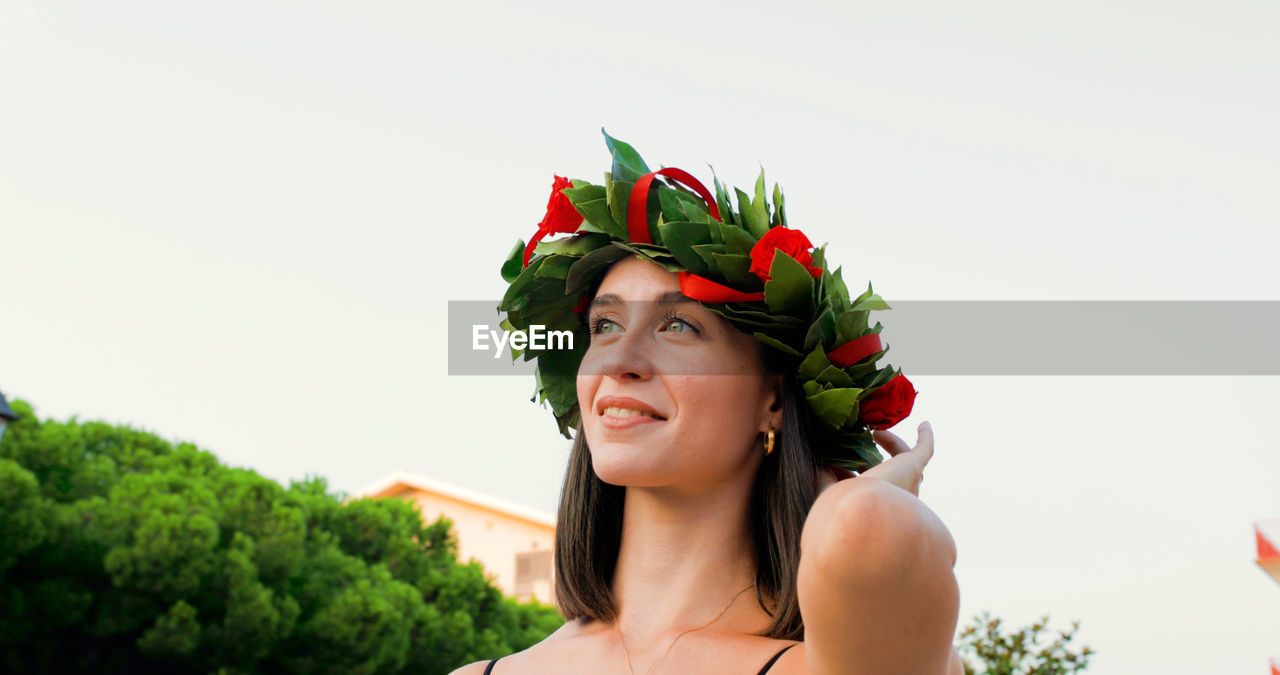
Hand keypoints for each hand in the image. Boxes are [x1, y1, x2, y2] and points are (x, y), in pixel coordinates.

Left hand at [815, 421, 934, 497]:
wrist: (863, 514)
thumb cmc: (845, 508)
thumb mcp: (830, 490)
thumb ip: (827, 478)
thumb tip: (824, 464)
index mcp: (879, 504)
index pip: (872, 485)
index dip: (859, 470)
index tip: (848, 461)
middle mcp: (897, 497)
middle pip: (895, 473)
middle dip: (881, 456)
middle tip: (868, 440)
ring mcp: (908, 482)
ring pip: (907, 460)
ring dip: (894, 445)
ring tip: (877, 433)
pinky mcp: (913, 466)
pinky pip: (925, 449)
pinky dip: (924, 437)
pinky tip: (923, 424)